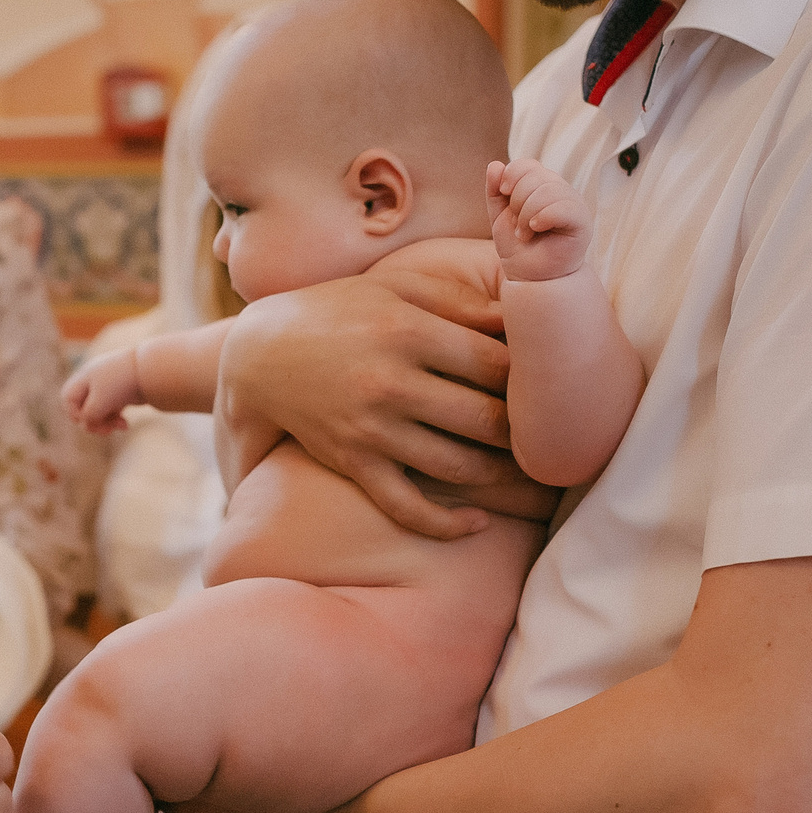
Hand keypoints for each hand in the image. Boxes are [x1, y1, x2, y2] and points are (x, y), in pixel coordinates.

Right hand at [63, 348, 143, 433]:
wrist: (154, 371)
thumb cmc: (122, 384)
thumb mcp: (98, 404)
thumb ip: (88, 417)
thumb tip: (88, 424)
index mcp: (84, 377)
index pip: (68, 399)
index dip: (74, 414)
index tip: (88, 419)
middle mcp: (95, 381)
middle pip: (84, 408)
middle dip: (93, 422)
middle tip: (107, 429)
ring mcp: (109, 387)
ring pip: (99, 412)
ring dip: (106, 423)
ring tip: (120, 426)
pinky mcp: (123, 394)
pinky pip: (113, 411)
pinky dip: (116, 420)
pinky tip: (125, 425)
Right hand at [217, 272, 557, 537]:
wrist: (259, 355)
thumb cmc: (338, 311)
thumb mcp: (396, 288)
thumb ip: (460, 301)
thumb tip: (521, 320)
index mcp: (408, 331)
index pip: (495, 365)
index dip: (532, 381)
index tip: (549, 389)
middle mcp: (391, 382)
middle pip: (487, 419)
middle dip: (526, 432)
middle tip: (553, 438)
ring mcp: (371, 428)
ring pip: (459, 466)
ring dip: (502, 477)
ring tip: (526, 474)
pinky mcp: (352, 463)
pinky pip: (407, 507)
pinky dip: (447, 525)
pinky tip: (477, 523)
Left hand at [489, 159, 592, 284]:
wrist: (530, 277)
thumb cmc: (518, 247)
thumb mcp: (500, 217)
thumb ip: (496, 192)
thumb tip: (495, 165)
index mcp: (542, 185)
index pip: (527, 164)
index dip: (511, 176)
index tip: (504, 195)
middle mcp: (560, 190)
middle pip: (535, 177)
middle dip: (517, 202)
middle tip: (518, 226)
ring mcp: (573, 204)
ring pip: (548, 190)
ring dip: (527, 215)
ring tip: (525, 234)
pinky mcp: (582, 221)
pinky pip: (563, 207)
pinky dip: (543, 216)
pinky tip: (536, 229)